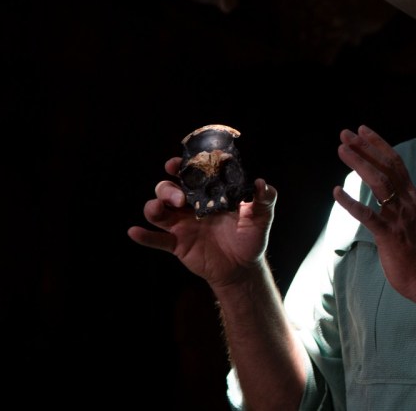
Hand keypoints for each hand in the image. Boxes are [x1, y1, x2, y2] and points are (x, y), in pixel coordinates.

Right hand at [127, 156, 277, 288]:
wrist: (243, 268)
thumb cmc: (251, 237)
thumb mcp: (262, 217)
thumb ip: (265, 199)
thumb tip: (261, 183)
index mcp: (209, 194)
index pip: (190, 175)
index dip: (181, 166)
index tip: (177, 163)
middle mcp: (191, 206)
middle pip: (168, 189)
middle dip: (168, 189)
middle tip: (180, 197)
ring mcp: (182, 225)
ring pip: (157, 211)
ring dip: (154, 207)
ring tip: (158, 209)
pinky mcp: (177, 244)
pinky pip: (156, 239)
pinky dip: (144, 236)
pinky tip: (134, 231)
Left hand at [333, 126, 415, 312]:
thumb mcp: (414, 221)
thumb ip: (402, 205)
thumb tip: (390, 194)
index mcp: (412, 198)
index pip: (396, 164)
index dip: (379, 145)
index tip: (363, 130)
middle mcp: (407, 203)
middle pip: (386, 167)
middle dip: (365, 148)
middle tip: (345, 134)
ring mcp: (399, 218)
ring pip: (378, 183)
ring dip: (359, 164)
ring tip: (342, 150)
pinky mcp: (389, 236)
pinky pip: (368, 216)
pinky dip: (351, 203)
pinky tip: (336, 193)